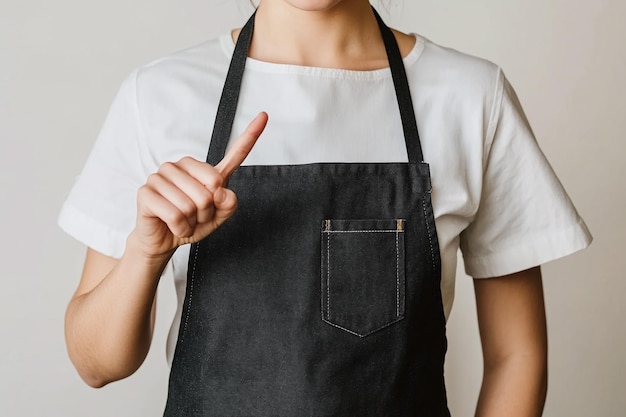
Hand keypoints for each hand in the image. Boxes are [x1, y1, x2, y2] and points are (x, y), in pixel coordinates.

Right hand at [128, 112, 267, 259]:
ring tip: (183, 221)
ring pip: (191, 205)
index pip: (234, 152)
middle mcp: (182, 166)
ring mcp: (162, 176)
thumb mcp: (217, 217)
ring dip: (191, 222)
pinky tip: (173, 226)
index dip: (251, 135)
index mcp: (205, 170)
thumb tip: (222, 192)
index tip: (264, 116)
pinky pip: (175, 215)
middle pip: (211, 190)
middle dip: (206, 213)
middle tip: (195, 217)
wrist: (163, 240)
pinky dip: (179, 229)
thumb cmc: (190, 224)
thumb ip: (228, 205)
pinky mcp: (147, 191)